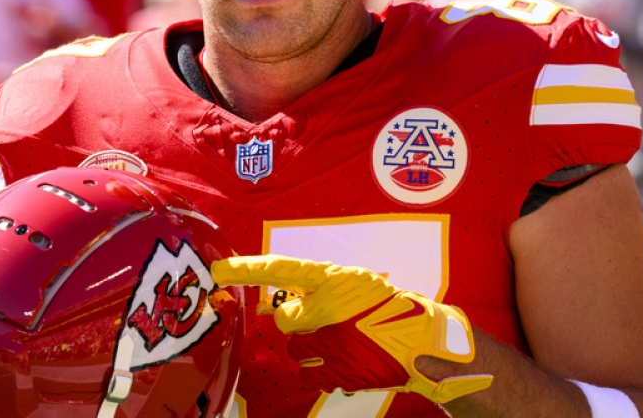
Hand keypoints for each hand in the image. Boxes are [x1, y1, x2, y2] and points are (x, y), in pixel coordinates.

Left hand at [211, 255, 492, 402]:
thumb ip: (320, 289)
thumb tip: (286, 309)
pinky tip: (347, 359)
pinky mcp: (337, 371)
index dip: (246, 269)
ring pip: (297, 348)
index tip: (217, 269)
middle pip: (285, 319)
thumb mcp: (355, 284)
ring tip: (343, 341)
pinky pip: (311, 372)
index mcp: (331, 278)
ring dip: (312, 347)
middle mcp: (326, 308)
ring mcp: (331, 342)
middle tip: (329, 321)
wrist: (424, 342)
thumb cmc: (390, 307)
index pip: (279, 269)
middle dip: (300, 322)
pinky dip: (323, 369)